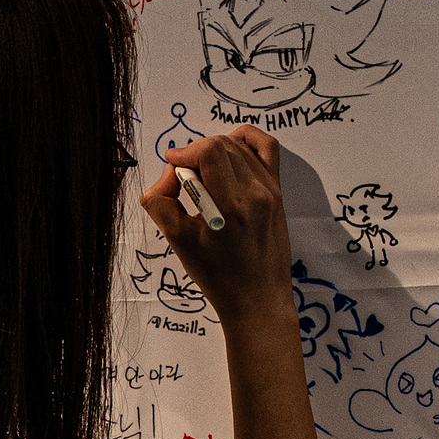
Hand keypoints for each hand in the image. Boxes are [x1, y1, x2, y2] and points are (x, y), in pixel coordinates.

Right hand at [141, 127, 294, 331]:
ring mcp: (271, 191)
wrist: (257, 298)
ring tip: (202, 173)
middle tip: (184, 177)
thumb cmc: (217, 275)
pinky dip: (247, 140)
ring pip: (240, 146)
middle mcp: (255, 193)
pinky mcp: (278, 193)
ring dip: (215, 150)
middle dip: (195, 153)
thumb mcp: (177, 241)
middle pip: (222, 145)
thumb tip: (170, 174)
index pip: (209, 152)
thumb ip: (160, 201)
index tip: (171, 166)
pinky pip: (267, 150)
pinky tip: (231, 150)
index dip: (184, 152)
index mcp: (231, 206)